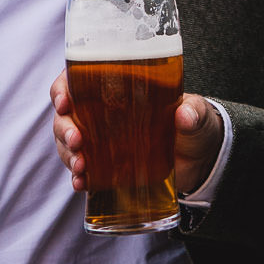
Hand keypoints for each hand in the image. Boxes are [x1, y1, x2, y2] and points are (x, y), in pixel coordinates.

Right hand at [48, 73, 226, 198]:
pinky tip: (80, 183)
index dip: (63, 88)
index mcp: (118, 87)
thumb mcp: (197, 115)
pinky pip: (81, 168)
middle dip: (64, 128)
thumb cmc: (194, 125)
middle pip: (66, 115)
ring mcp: (101, 140)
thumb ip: (193, 112)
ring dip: (67, 153)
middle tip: (77, 141)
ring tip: (80, 166)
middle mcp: (102, 112)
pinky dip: (77, 176)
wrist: (200, 159)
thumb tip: (184, 115)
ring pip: (68, 142)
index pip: (77, 80)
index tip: (64, 102)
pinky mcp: (106, 165)